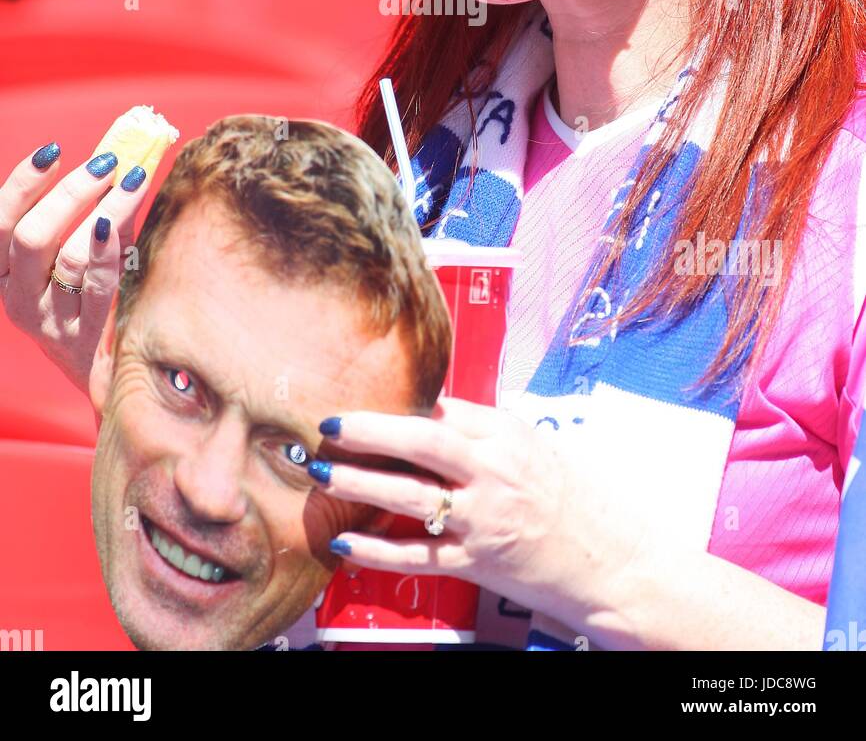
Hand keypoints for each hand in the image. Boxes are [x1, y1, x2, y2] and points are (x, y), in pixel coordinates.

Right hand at [0, 140, 154, 393]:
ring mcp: (50, 323)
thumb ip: (95, 211)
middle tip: (106, 164)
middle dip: (69, 193)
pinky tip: (123, 228)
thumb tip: (125, 157)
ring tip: (131, 182)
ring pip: (68, 260)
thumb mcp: (81, 254)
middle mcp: (18, 298)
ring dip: (103, 211)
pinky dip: (110, 253)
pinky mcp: (84, 340)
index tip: (53, 151)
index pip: (0, 223)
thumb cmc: (95, 300)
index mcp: (5, 273)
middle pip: (30, 237)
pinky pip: (98, 290)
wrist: (108, 375)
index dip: (22, 184)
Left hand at [305, 395, 620, 633]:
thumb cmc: (570, 498)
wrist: (611, 561)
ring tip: (323, 473)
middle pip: (422, 441)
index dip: (397, 404)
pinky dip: (375, 551)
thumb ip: (482, 432)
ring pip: (411, 496)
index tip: (361, 402)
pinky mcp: (476, 563)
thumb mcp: (531, 447)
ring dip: (360, 483)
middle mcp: (494, 473)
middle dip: (369, 431)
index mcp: (507, 436)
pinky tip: (343, 543)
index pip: (443, 410)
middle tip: (330, 424)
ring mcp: (483, 520)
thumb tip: (427, 412)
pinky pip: (416, 555)